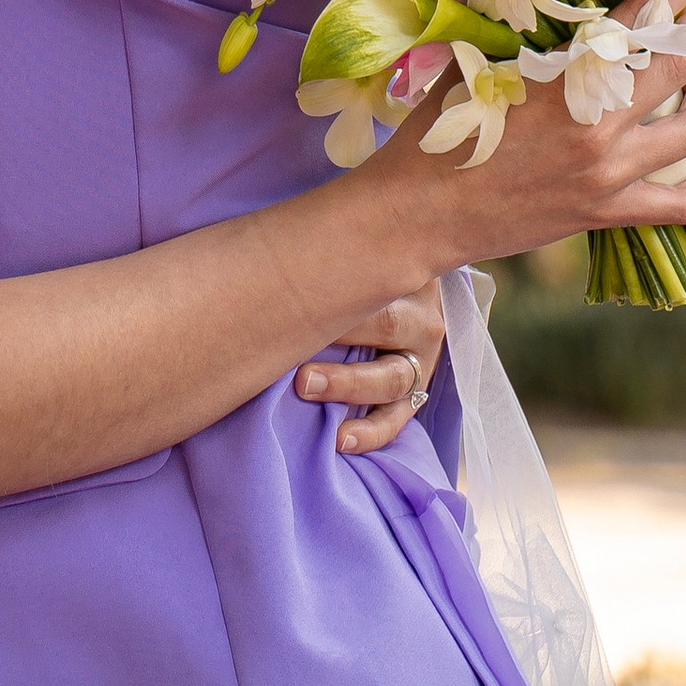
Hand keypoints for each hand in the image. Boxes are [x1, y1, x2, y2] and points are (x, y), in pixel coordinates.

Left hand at [293, 271, 446, 456]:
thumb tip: (264, 246)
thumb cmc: (346, 269)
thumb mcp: (349, 253)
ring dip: (348, 384)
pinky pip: (397, 417)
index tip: (293, 285)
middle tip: (294, 335)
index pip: (379, 272)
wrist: (389, 297)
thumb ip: (327, 253)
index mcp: (405, 270)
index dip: (340, 280)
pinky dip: (370, 431)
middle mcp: (420, 313)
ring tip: (305, 385)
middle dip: (340, 333)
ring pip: (394, 376)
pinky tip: (340, 439)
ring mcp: (421, 356)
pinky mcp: (416, 390)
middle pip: (387, 323)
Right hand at [344, 0, 685, 274]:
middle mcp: (595, 124)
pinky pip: (684, 203)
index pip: (637, 23)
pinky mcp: (606, 213)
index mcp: (561, 78)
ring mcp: (606, 173)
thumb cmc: (436, 133)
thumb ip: (509, 24)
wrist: (417, 213)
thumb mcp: (471, 64)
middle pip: (678, 66)